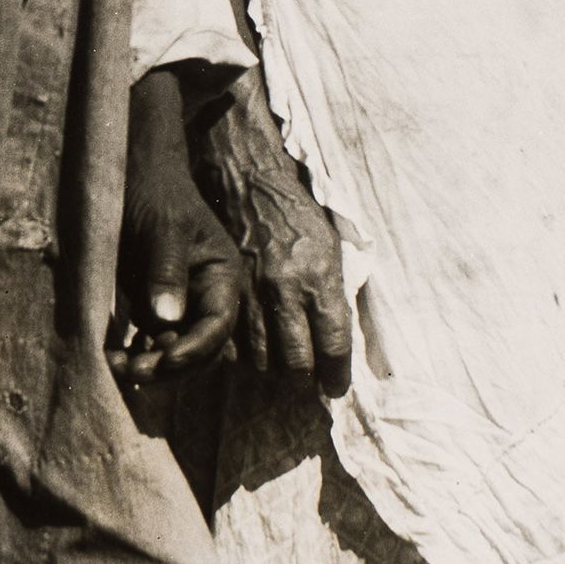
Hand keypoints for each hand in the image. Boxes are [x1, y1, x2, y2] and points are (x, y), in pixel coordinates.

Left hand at [109, 68, 243, 383]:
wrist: (130, 173)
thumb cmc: (155, 192)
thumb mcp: (163, 228)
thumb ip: (167, 271)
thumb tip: (166, 320)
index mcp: (222, 276)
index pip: (218, 325)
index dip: (195, 348)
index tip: (165, 357)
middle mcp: (205, 296)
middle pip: (198, 348)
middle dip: (169, 364)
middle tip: (134, 372)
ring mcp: (180, 304)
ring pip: (173, 350)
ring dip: (149, 364)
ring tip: (117, 366)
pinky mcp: (153, 305)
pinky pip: (151, 341)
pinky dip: (135, 353)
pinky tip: (113, 356)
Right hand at [195, 69, 351, 397]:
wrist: (247, 176)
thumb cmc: (296, 208)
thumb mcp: (331, 242)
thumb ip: (335, 290)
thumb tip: (339, 338)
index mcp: (321, 275)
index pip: (333, 346)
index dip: (336, 376)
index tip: (335, 387)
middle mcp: (287, 288)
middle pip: (294, 364)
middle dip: (302, 379)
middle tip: (305, 379)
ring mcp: (252, 291)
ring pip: (260, 359)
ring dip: (271, 369)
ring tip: (278, 365)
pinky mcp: (224, 289)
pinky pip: (232, 341)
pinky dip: (241, 352)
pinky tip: (250, 345)